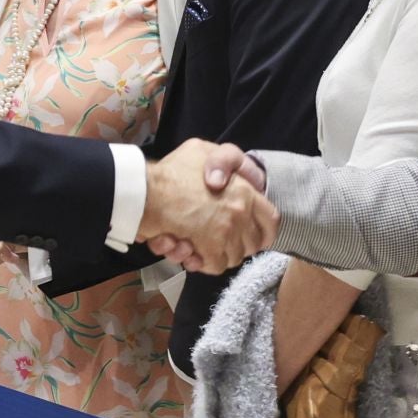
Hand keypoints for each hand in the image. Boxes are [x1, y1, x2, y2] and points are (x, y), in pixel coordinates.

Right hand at [139, 139, 275, 273]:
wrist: (146, 194)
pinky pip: (216, 266)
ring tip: (197, 243)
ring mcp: (227, 234)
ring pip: (234, 257)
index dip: (264, 230)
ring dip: (218, 254)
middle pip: (253, 243)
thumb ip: (221, 160)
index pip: (271, 220)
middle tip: (220, 240)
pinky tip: (187, 250)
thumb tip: (223, 180)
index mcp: (244, 191)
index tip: (255, 234)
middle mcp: (240, 214)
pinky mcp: (211, 251)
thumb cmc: (172, 171)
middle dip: (238, 245)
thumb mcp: (200, 150)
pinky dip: (203, 263)